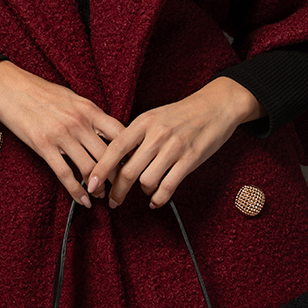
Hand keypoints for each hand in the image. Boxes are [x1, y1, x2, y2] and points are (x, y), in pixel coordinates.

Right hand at [0, 60, 124, 207]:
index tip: (134, 164)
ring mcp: (61, 134)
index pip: (120, 133)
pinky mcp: (43, 146)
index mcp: (88, 109)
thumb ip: (89, 115)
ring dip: (98, 186)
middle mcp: (79, 122)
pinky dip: (76, 191)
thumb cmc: (40, 91)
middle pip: (108, 154)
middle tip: (122, 187)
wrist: (9, 86)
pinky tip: (83, 200)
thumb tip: (105, 132)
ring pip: (89, 167)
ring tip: (102, 195)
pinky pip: (65, 174)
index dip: (130, 151)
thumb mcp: (72, 98)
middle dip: (118, 175)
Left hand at [86, 78, 262, 210]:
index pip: (115, 148)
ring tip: (145, 192)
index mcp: (144, 122)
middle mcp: (156, 135)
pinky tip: (156, 201)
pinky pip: (168, 186)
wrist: (216, 106)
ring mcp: (174, 147)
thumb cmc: (182, 113)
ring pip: (147, 181)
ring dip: (143, 192)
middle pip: (128, 170)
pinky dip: (159, 198)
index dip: (100, 169)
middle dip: (117, 191)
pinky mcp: (191, 159)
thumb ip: (136, 136)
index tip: (90, 185)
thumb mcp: (154, 117)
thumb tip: (115, 160)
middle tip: (112, 201)